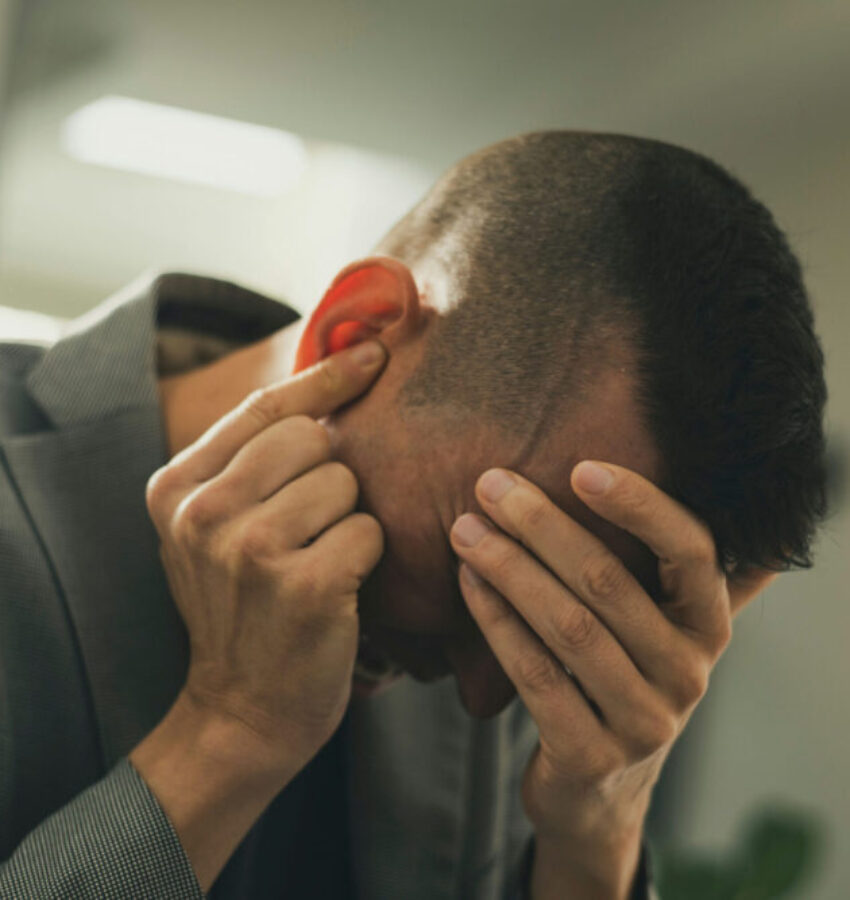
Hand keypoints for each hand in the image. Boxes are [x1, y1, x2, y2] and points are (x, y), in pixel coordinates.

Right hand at [145, 340, 386, 776]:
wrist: (241, 712)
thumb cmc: (244, 607)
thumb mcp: (214, 529)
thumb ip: (248, 460)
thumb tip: (332, 376)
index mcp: (176, 487)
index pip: (264, 406)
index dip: (324, 376)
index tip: (374, 354)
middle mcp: (203, 512)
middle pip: (312, 438)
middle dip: (329, 477)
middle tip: (309, 529)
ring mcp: (250, 549)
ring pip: (344, 482)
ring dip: (347, 520)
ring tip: (317, 560)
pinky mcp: (302, 585)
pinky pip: (368, 531)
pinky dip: (366, 558)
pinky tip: (338, 589)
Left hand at [450, 461, 774, 852]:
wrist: (600, 790)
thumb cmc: (617, 676)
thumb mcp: (651, 625)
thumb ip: (657, 564)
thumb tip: (656, 468)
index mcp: (707, 626)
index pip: (692, 549)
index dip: (641, 504)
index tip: (581, 467)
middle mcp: (688, 672)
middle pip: (609, 582)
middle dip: (541, 526)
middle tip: (489, 485)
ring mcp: (643, 720)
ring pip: (568, 626)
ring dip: (509, 568)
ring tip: (464, 529)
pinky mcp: (591, 755)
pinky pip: (534, 674)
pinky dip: (496, 621)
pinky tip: (467, 583)